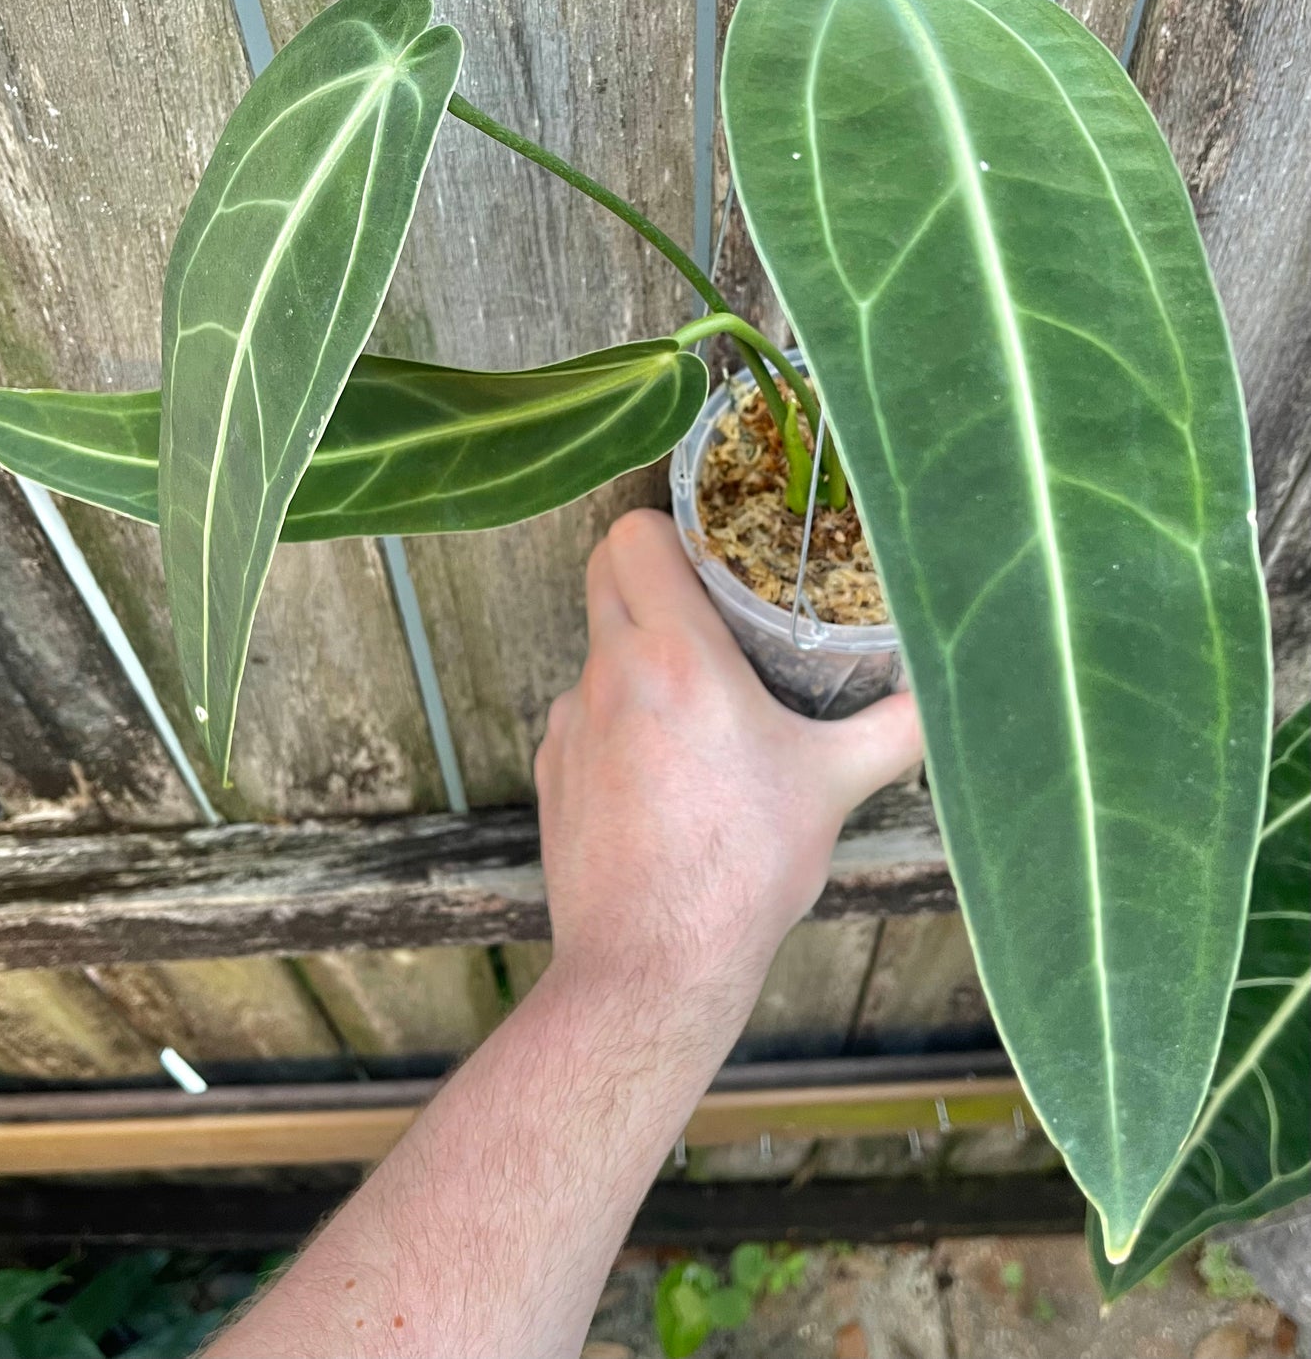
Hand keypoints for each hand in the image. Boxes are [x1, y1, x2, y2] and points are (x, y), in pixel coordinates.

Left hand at [534, 508, 921, 1025]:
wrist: (651, 967)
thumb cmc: (742, 872)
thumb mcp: (833, 788)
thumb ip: (893, 729)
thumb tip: (944, 693)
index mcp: (676, 658)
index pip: (633, 536)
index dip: (668, 529)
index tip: (711, 554)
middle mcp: (609, 675)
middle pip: (603, 572)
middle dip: (649, 575)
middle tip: (708, 609)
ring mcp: (570, 723)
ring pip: (596, 648)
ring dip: (636, 654)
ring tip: (697, 709)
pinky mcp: (552, 769)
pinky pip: (582, 711)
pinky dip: (617, 718)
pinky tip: (662, 771)